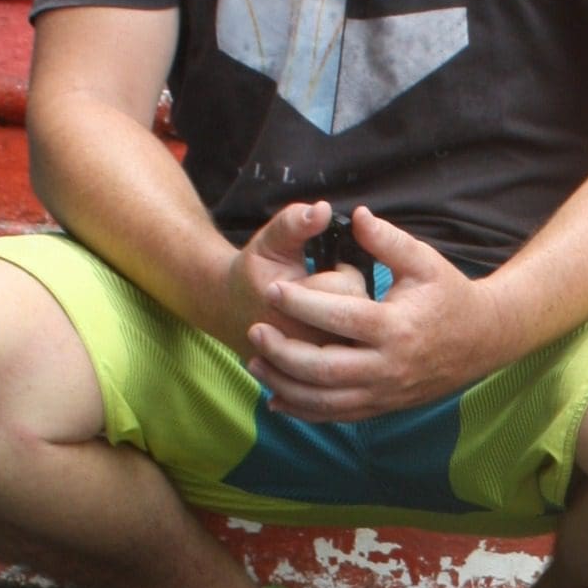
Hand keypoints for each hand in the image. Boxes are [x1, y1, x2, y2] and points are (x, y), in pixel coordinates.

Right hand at [216, 200, 345, 354]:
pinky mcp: (316, 377)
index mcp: (292, 310)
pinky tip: (327, 332)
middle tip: (326, 290)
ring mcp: (311, 366)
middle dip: (348, 297)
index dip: (343, 272)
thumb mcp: (270, 241)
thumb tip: (322, 210)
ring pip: (356, 340)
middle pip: (356, 316)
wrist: (232, 312)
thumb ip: (294, 223)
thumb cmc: (256, 272)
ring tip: (325, 312)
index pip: (348, 288)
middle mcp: (304, 343)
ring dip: (348, 322)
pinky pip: (351, 357)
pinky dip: (346, 341)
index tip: (327, 268)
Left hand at [245, 206, 501, 420]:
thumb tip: (355, 216)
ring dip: (285, 385)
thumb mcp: (425, 262)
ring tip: (256, 362)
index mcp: (397, 327)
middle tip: (254, 331)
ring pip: (325, 400)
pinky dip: (304, 410)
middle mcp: (389, 366)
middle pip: (324, 368)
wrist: (484, 340)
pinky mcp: (384, 406)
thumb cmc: (450, 295)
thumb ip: (388, 240)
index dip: (302, 304)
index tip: (272, 290)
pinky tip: (278, 397)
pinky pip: (337, 415)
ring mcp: (386, 392)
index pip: (340, 318)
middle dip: (283, 352)